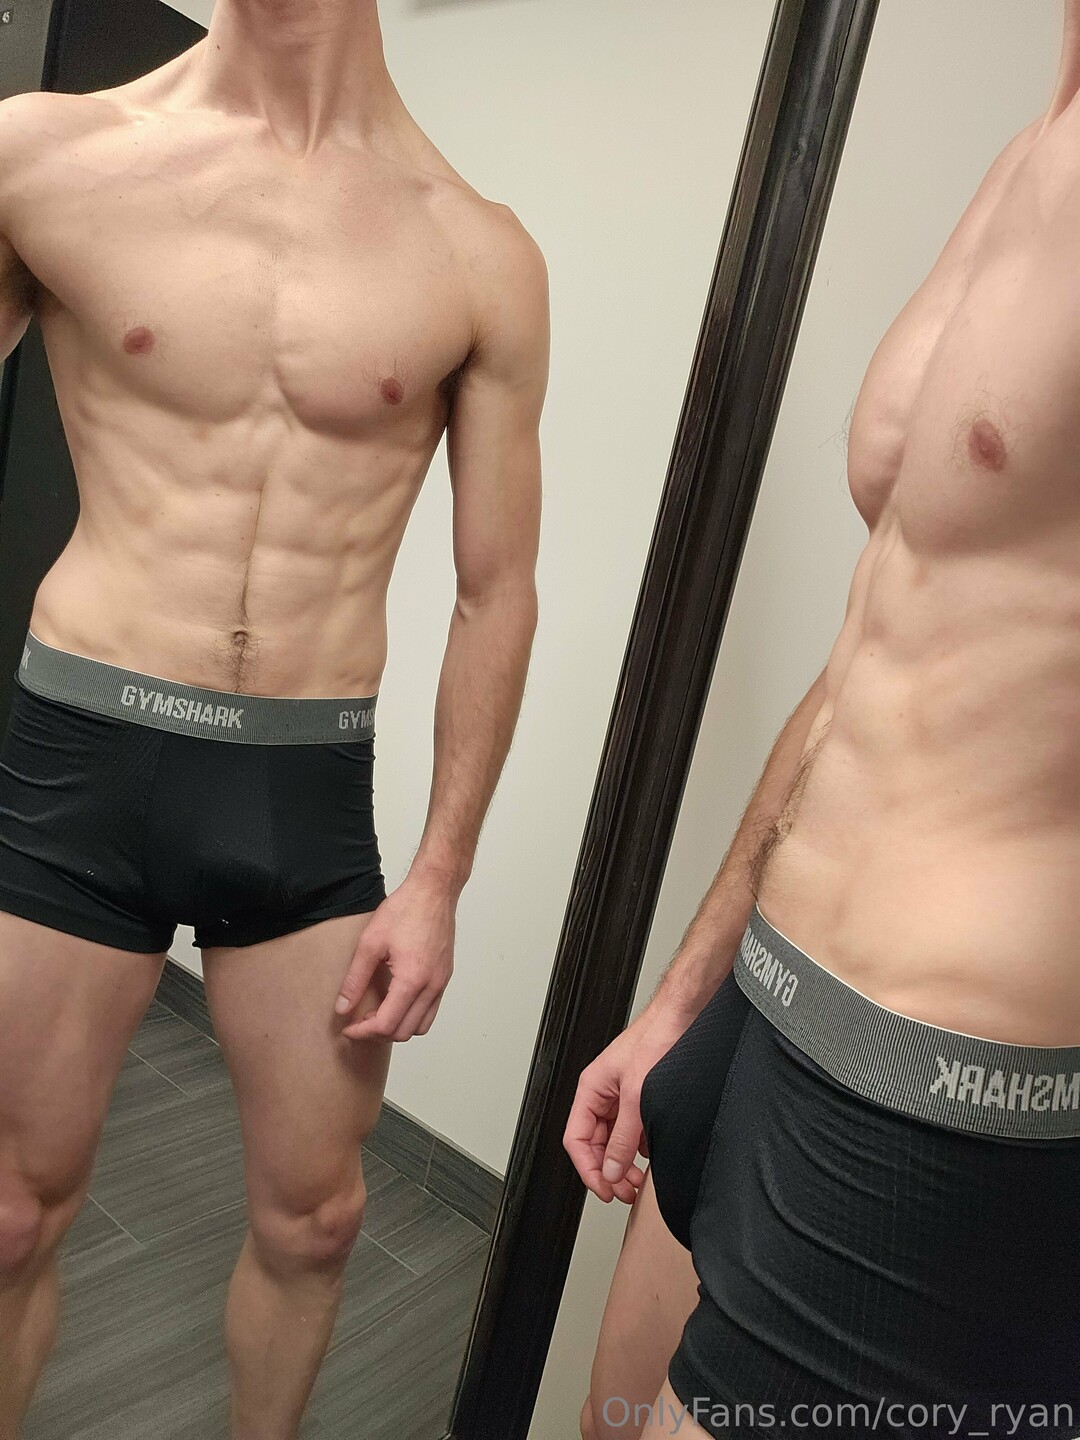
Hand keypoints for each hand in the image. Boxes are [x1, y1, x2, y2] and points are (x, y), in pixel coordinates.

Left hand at [334, 873, 454, 1040]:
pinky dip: (412, 1016)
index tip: (348, 1028)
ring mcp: (441, 983)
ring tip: (377, 1013)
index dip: (362, 1031)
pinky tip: (394, 1001)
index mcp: (412, 979)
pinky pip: (430, 1011)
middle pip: (404, 1032)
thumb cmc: (405, 910)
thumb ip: (355, 979)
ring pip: (420, 1026)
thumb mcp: (370, 943)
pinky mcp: (444, 977)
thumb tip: (343, 1007)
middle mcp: (431, 986)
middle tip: (358, 1021)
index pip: (386, 1024)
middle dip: (378, 1033)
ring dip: (397, 1027)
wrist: (434, 890)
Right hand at [562, 1002, 692, 1203]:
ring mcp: (622, 1095)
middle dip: (608, 1170)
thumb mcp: (637, 1096)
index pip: (577, 1140)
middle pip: (595, 1144)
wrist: (682, 1018)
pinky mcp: (640, 1096)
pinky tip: (651, 1156)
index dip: (589, 1170)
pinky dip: (639, 1147)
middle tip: (625, 1192)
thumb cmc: (656, 1039)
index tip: (605, 1191)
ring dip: (624, 1162)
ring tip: (638, 1181)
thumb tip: (612, 1170)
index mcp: (591, 1089)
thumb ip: (623, 1137)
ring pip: (614, 1139)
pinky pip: (632, 1130)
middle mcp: (603, 1094)